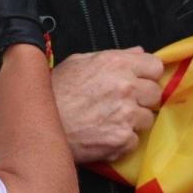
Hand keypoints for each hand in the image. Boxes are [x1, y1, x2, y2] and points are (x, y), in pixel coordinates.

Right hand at [52, 47, 163, 162]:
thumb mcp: (77, 63)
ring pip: (146, 119)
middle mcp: (126, 87)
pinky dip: (120, 140)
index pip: (155, 66)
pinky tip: (102, 134)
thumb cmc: (54, 91)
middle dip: (141, 99)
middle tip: (120, 103)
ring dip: (132, 121)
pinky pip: (133, 140)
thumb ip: (112, 56)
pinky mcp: (122, 139)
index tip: (138, 81)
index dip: (146, 74)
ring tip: (107, 120)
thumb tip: (137, 52)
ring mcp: (127, 115)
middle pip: (155, 93)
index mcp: (116, 64)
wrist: (37, 122)